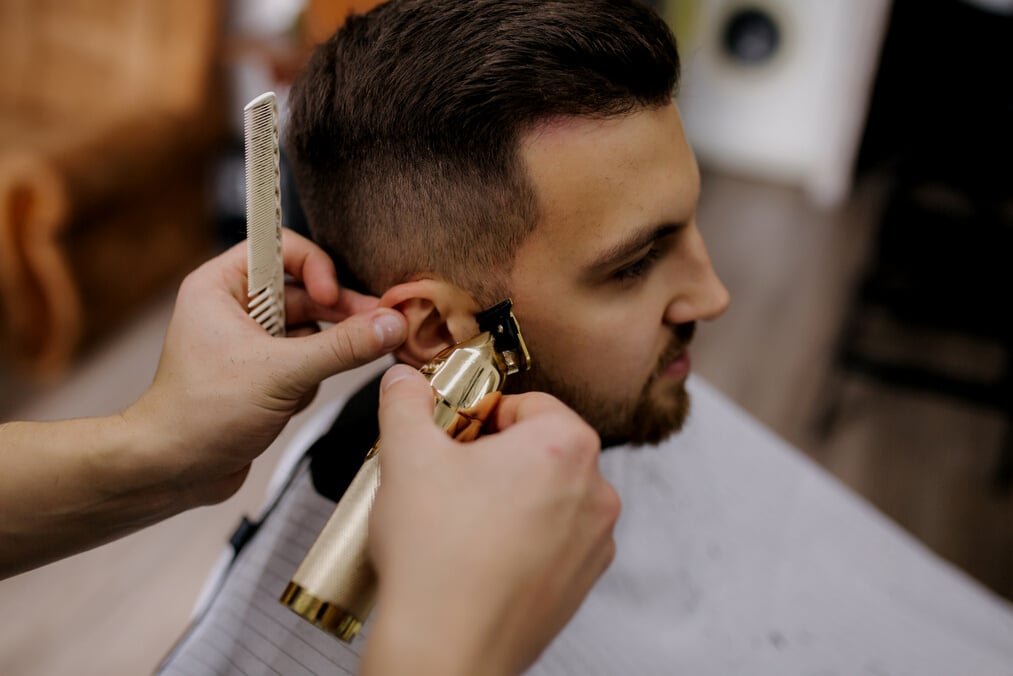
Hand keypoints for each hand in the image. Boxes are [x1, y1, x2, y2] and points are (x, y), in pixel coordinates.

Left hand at [123, 229, 406, 505]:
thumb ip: (342, 347)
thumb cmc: (201, 413)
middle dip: (337, 314)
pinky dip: (310, 380)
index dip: (315, 267)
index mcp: (221, 286)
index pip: (280, 247)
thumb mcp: (281, 374)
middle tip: (378, 328)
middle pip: (305, 291)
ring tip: (317, 378)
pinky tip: (292, 403)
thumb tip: (391, 324)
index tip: (334, 296)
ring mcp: (250, 342)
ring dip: (321, 355)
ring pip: (311, 329)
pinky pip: (306, 361)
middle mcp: (235, 307)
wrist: (173, 470)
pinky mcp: (263, 374)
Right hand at [363, 365, 619, 675]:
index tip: (452, 437)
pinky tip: (478, 555)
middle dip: (494, 455)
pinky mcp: (582, 582)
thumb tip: (404, 380)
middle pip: (540, 447)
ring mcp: (594, 541)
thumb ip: (406, 402)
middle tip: (448, 476)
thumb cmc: (437, 557)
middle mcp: (596, 490)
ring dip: (509, 496)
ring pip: (548, 494)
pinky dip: (522, 538)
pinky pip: (553, 539)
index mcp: (566, 445)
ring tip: (458, 521)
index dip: (480, 415)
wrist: (447, 650)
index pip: (525, 402)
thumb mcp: (406, 455)